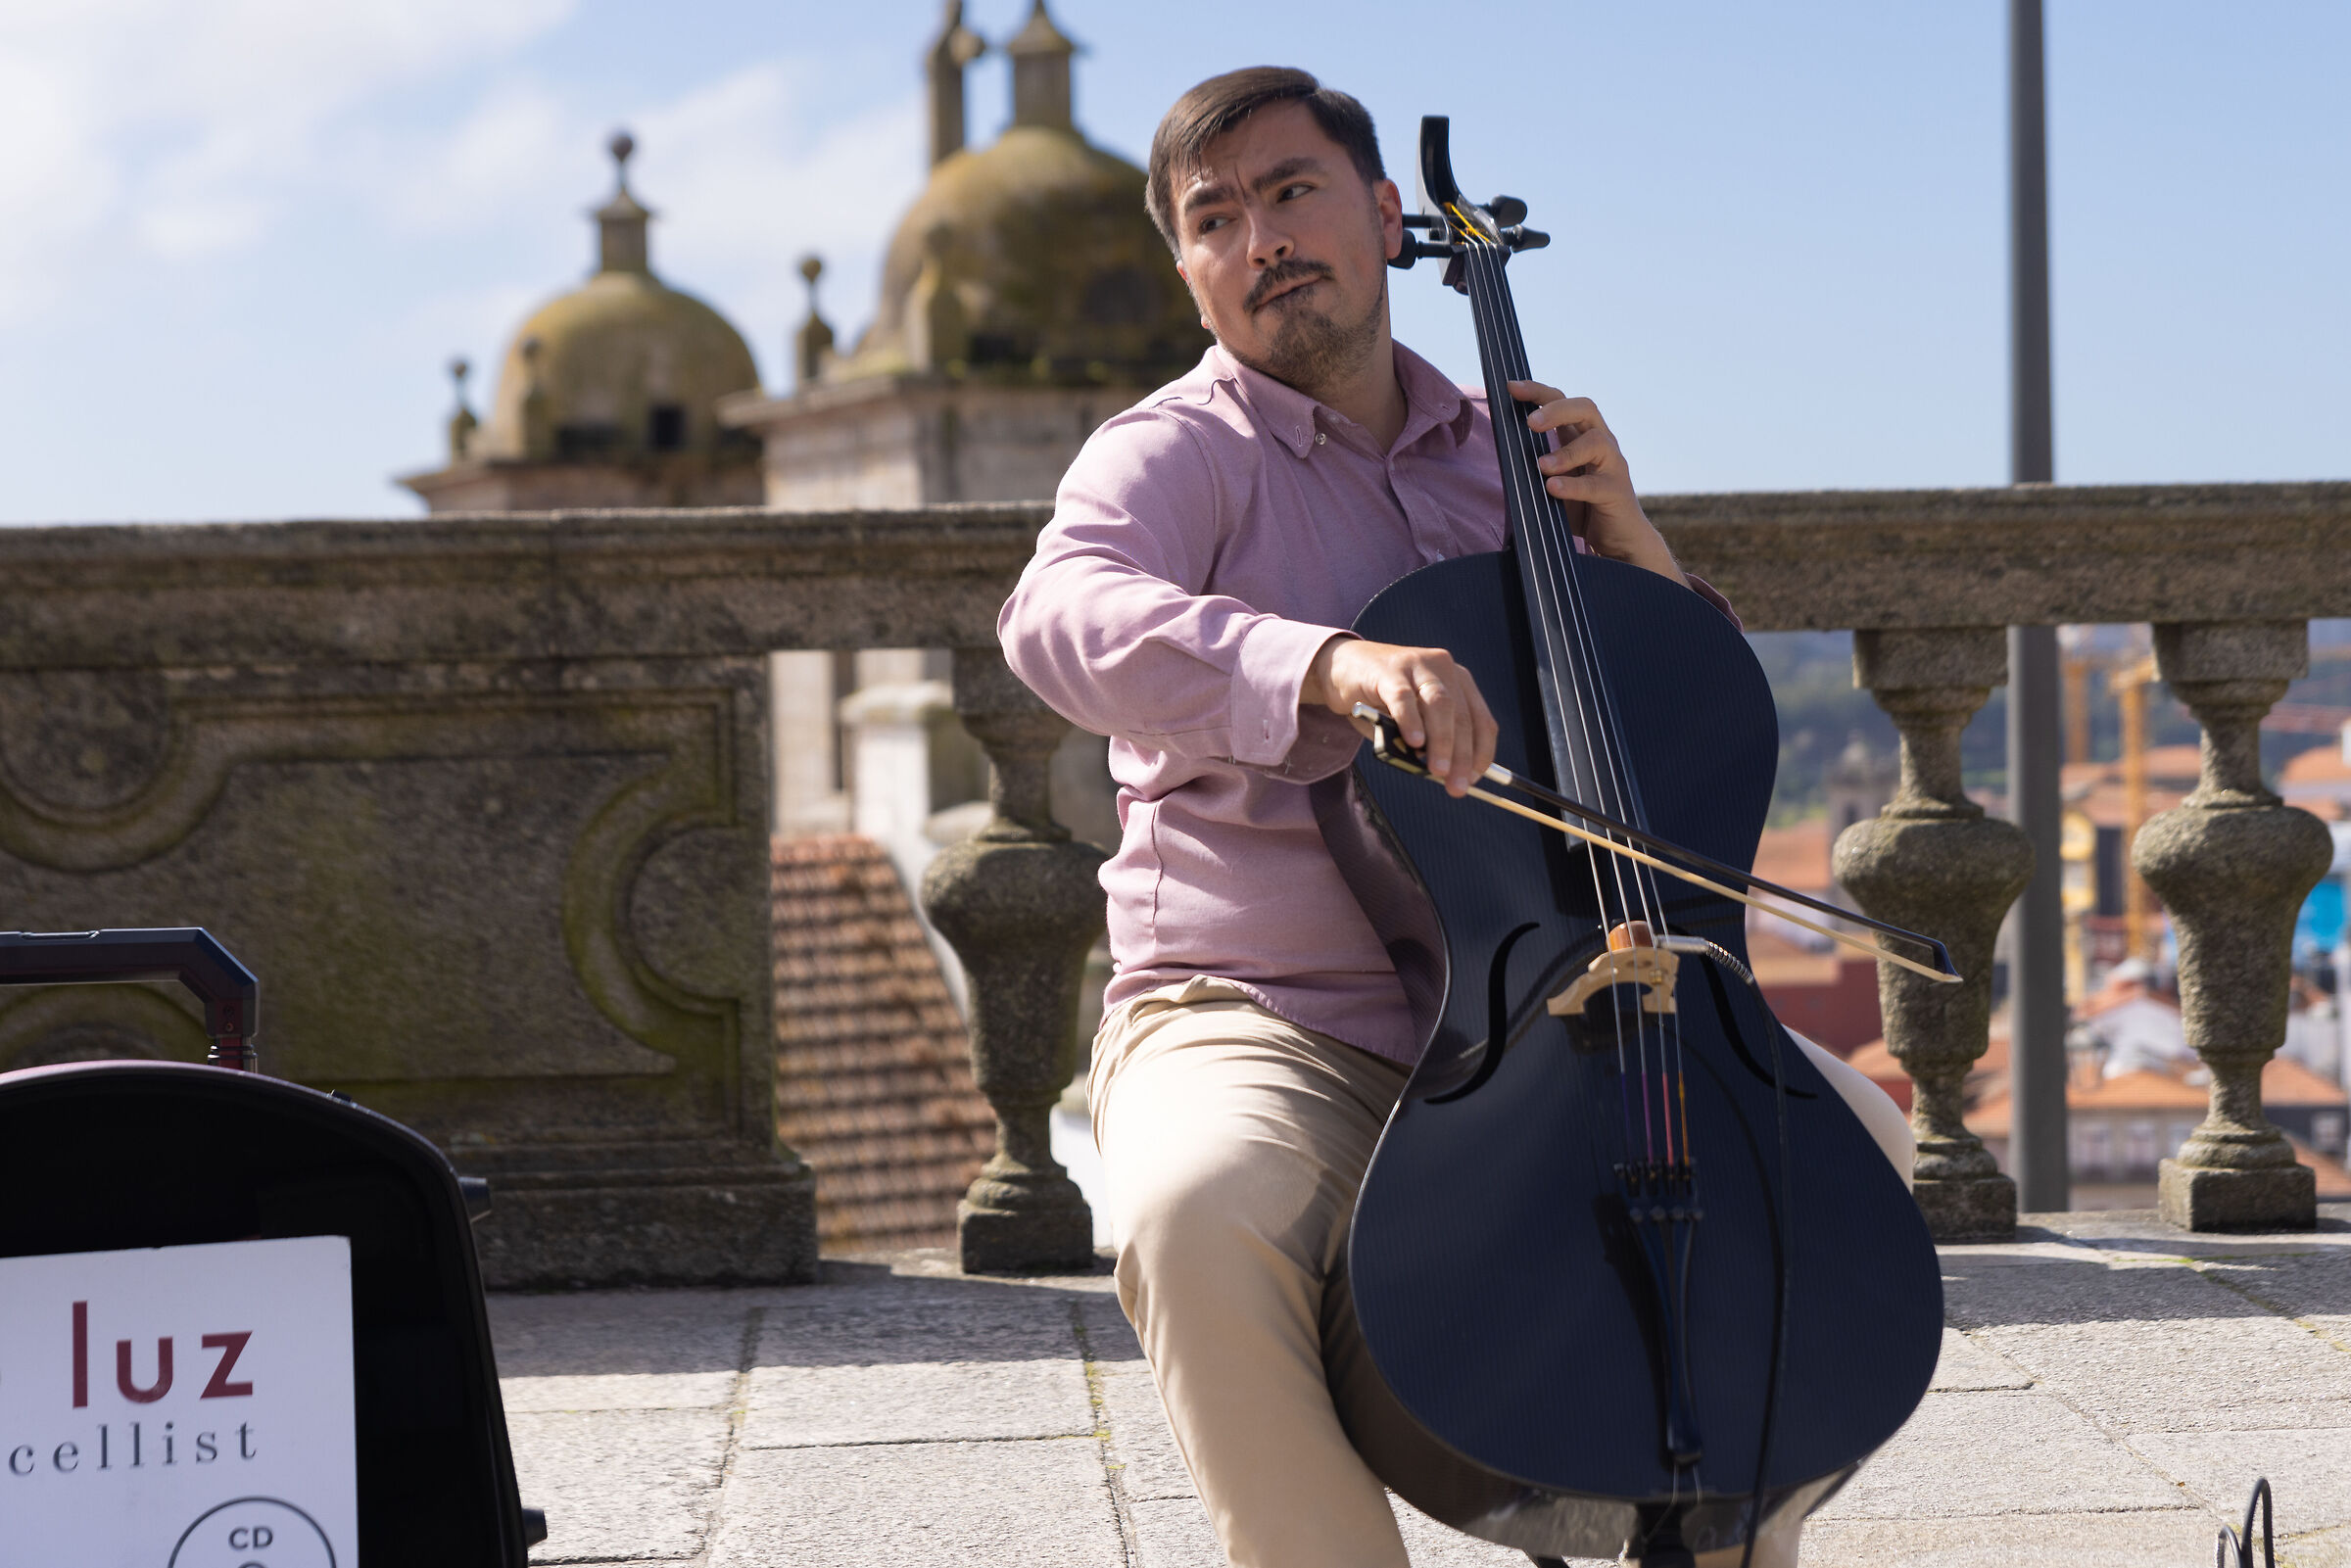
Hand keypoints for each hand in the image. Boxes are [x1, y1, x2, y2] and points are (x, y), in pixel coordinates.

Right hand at [1301, 636, 1497, 795]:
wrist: (1341, 668)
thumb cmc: (1380, 701)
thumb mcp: (1410, 723)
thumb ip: (1425, 743)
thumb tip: (1441, 773)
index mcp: (1457, 681)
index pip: (1481, 720)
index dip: (1481, 752)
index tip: (1474, 779)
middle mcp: (1443, 668)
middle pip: (1461, 715)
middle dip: (1462, 755)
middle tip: (1456, 785)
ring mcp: (1416, 664)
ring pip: (1439, 705)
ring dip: (1442, 741)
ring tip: (1438, 770)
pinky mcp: (1389, 670)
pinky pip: (1404, 698)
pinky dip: (1411, 721)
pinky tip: (1414, 742)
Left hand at [1510, 380, 1686, 587]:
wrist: (1619, 541)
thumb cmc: (1582, 508)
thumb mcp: (1554, 481)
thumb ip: (1536, 465)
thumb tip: (1503, 452)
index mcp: (1583, 436)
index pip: (1563, 402)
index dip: (1539, 392)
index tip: (1511, 387)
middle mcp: (1602, 444)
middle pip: (1585, 409)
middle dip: (1556, 410)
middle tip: (1530, 422)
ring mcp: (1613, 467)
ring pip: (1596, 441)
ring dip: (1565, 452)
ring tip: (1541, 466)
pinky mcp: (1616, 493)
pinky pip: (1595, 485)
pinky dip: (1572, 486)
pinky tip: (1552, 489)